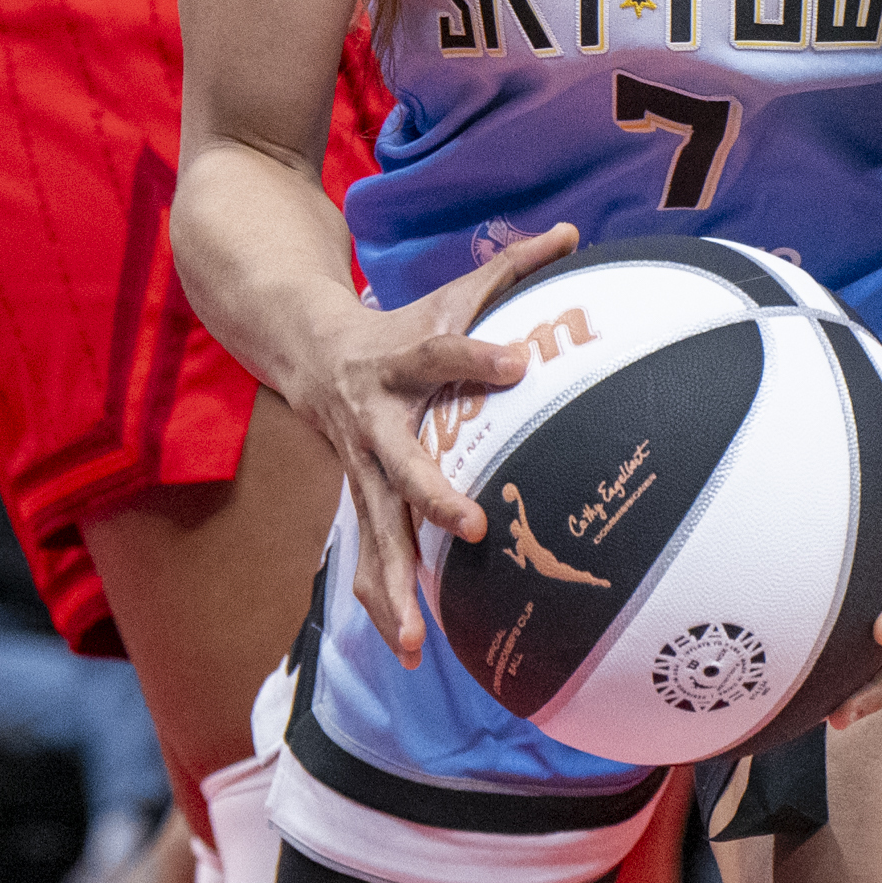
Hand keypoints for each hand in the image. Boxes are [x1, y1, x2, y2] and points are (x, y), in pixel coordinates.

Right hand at [302, 224, 577, 668]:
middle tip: (470, 529)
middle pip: (399, 462)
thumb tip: (575, 233)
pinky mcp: (360, 499)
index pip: (439, 351)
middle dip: (431, 496)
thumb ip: (511, 268)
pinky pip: (370, 554)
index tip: (519, 362)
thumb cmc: (398, 323)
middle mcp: (374, 419)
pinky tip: (408, 649)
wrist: (306, 347)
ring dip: (393, 585)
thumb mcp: (448, 292)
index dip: (476, 354)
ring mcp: (361, 467)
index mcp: (398, 359)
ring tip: (415, 642)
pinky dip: (383, 601)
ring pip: (375, 529)